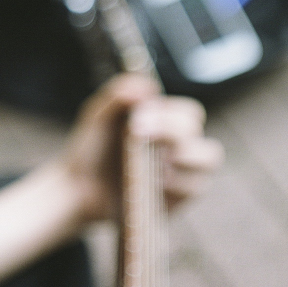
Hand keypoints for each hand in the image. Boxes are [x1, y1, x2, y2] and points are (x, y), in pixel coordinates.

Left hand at [58, 74, 223, 224]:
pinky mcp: (178, 198)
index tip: (137, 120)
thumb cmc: (90, 148)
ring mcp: (181, 171)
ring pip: (209, 158)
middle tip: (136, 135)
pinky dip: (177, 182)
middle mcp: (177, 144)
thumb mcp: (97, 114)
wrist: (79, 187)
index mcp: (164, 121)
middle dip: (170, 131)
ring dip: (183, 155)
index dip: (168, 115)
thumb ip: (118, 93)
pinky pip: (196, 187)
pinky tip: (154, 181)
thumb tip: (149, 88)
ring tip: (155, 160)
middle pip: (198, 130)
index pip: (189, 112)